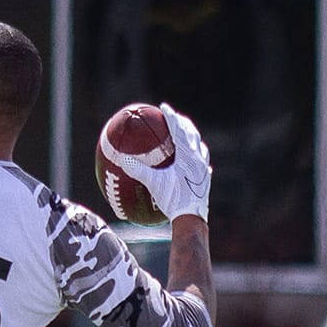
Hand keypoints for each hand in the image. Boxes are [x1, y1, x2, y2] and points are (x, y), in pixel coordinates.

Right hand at [136, 103, 211, 221]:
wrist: (192, 218)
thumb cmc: (173, 200)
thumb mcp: (153, 183)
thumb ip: (137, 169)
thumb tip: (120, 158)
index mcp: (187, 155)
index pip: (178, 129)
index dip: (170, 116)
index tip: (163, 107)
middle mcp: (198, 158)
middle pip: (191, 134)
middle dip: (183, 124)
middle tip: (174, 117)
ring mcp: (203, 169)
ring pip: (199, 147)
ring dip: (192, 138)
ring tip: (187, 135)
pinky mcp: (205, 181)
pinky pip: (202, 164)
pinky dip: (197, 158)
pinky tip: (197, 162)